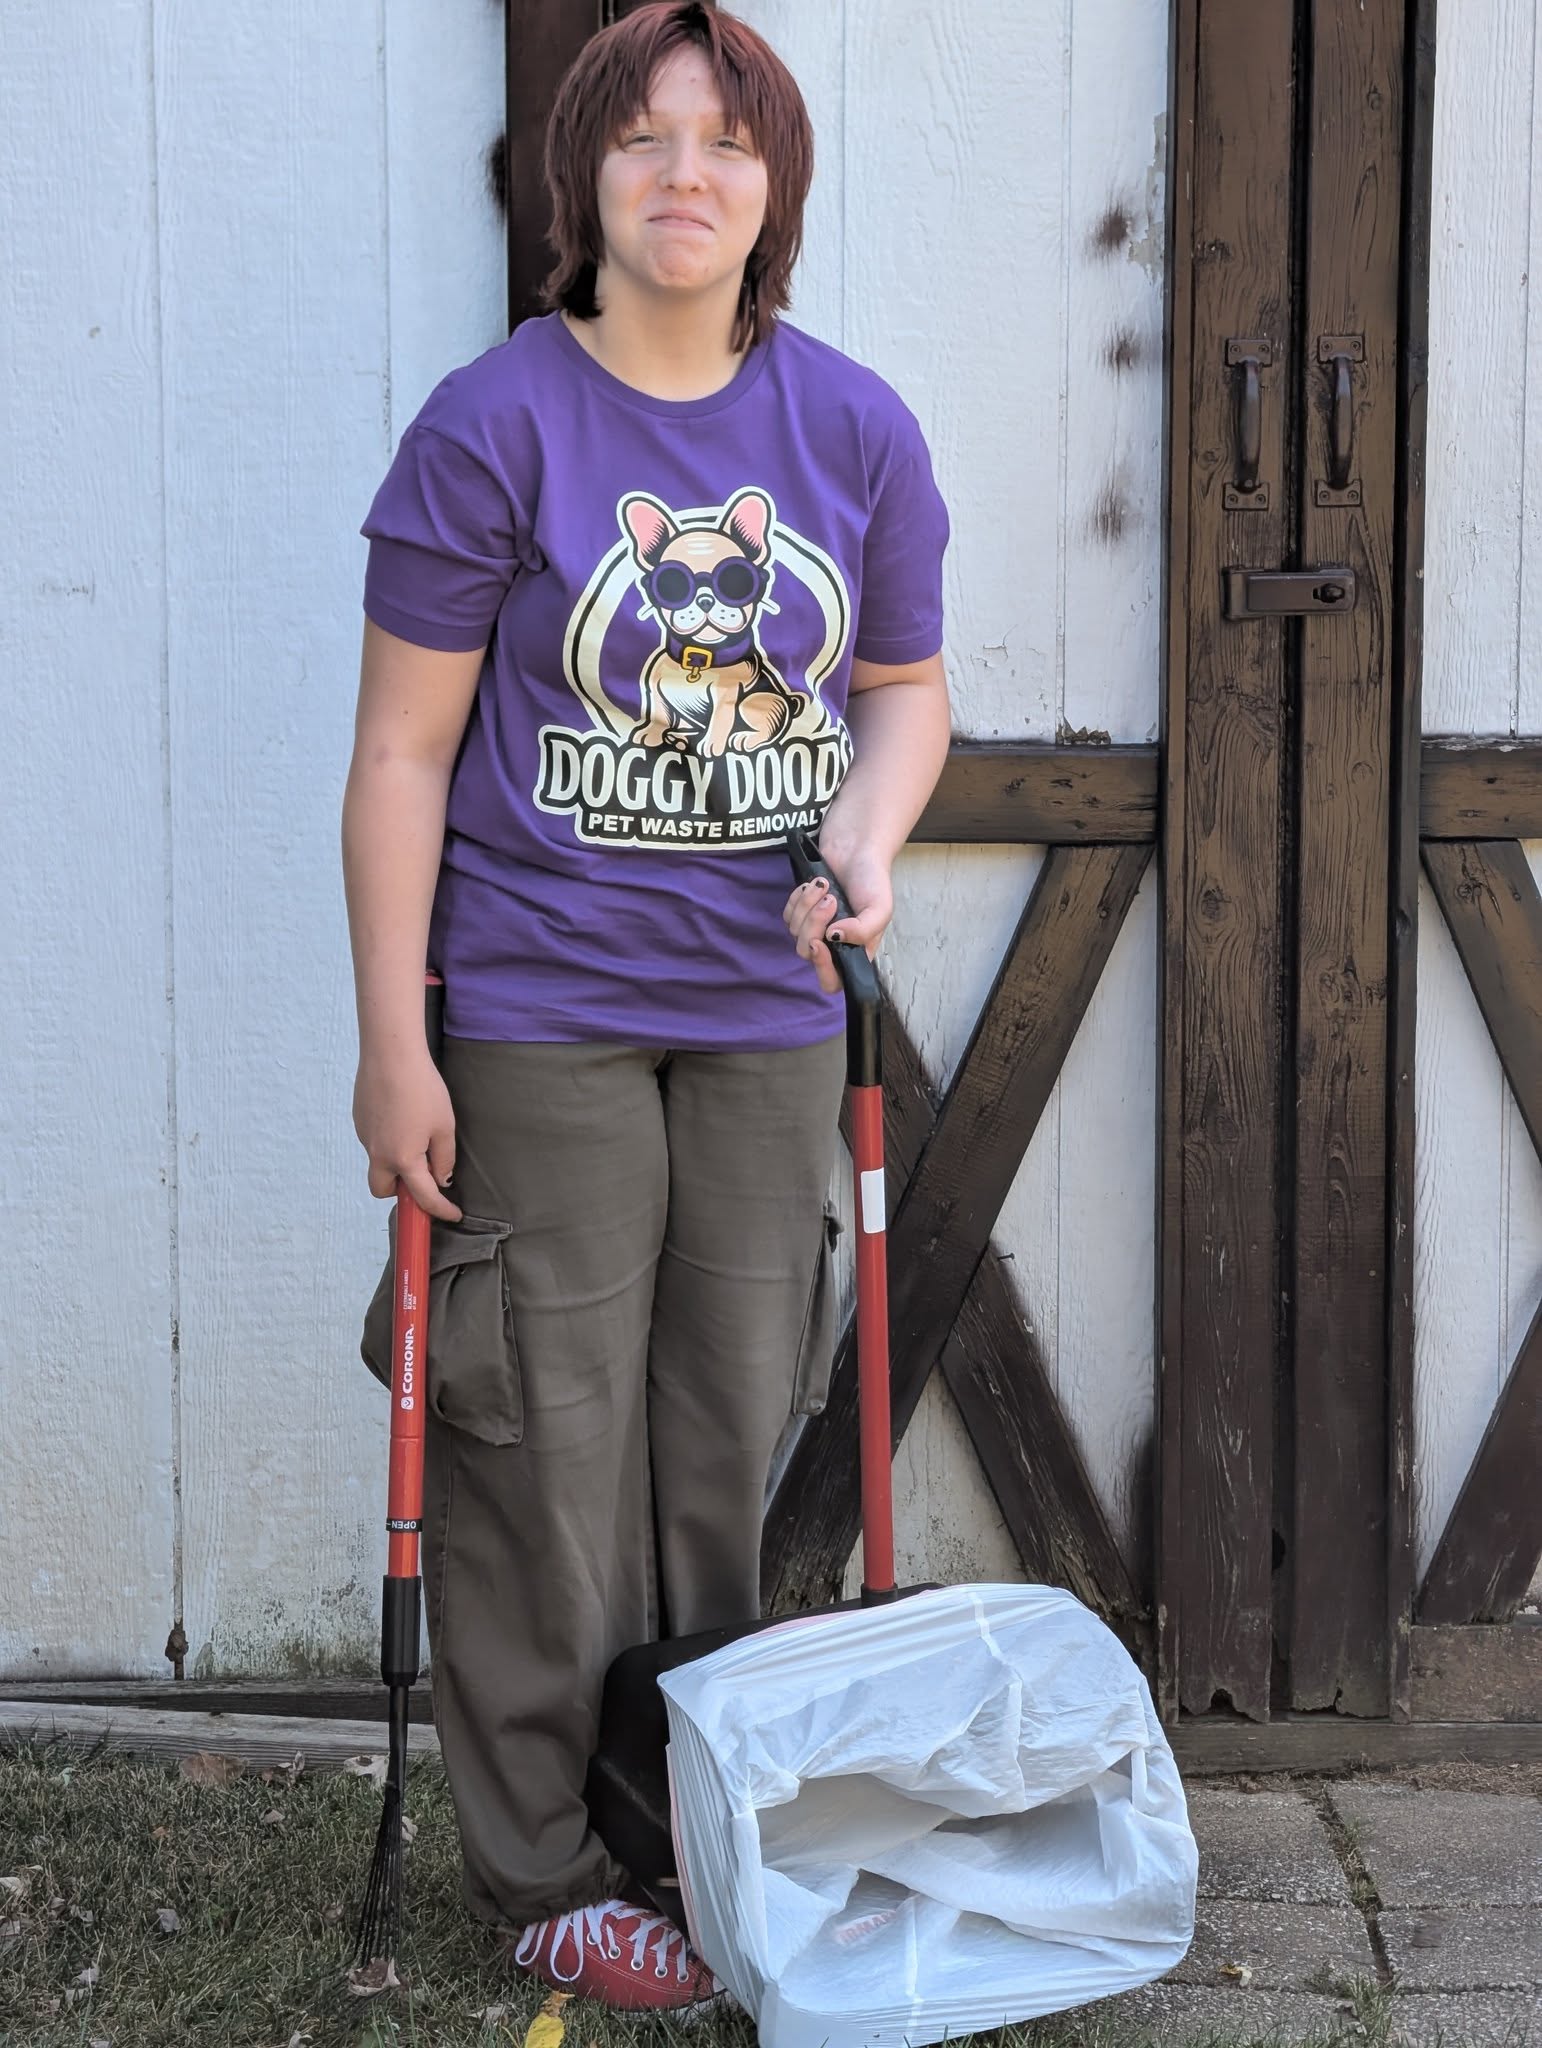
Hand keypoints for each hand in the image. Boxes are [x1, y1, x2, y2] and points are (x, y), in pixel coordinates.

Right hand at [353, 1046, 462, 1221]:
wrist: (390, 1054)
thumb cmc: (422, 1088)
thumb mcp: (444, 1126)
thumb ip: (444, 1158)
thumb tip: (441, 1179)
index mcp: (403, 1159)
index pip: (423, 1197)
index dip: (440, 1210)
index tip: (452, 1215)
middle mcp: (378, 1153)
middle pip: (383, 1190)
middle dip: (401, 1192)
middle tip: (423, 1174)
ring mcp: (364, 1136)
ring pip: (378, 1163)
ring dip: (395, 1162)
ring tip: (416, 1132)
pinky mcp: (359, 1120)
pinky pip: (373, 1140)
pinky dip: (387, 1140)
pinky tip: (401, 1115)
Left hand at [782, 848, 892, 995]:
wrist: (857, 848)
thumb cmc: (872, 880)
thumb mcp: (880, 908)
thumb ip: (864, 931)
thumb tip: (835, 938)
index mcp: (854, 952)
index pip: (831, 981)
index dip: (822, 968)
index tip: (819, 942)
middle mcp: (833, 945)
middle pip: (807, 953)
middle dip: (814, 925)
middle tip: (831, 900)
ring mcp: (815, 929)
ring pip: (795, 932)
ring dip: (807, 906)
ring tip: (825, 885)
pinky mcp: (801, 912)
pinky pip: (787, 915)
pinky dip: (798, 899)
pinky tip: (812, 885)